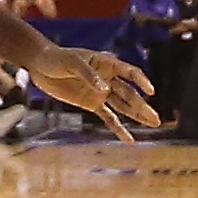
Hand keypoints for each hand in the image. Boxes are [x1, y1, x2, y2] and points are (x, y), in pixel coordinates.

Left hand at [23, 42, 160, 139]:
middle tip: (157, 120)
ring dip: (137, 115)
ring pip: (123, 106)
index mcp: (106, 63)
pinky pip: (108, 117)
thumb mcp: (72, 63)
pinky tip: (129, 139)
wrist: (40, 66)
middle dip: (142, 107)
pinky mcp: (91, 104)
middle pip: (129, 93)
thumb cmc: (57, 58)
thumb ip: (89, 75)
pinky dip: (118, 128)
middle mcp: (108, 78)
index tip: (150, 91)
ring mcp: (100, 92)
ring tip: (153, 124)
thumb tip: (104, 90)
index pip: (129, 72)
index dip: (140, 81)